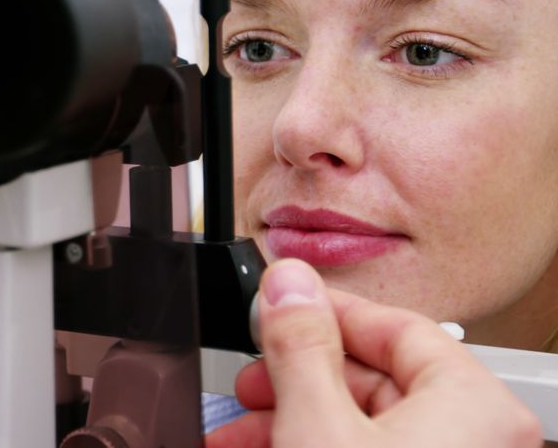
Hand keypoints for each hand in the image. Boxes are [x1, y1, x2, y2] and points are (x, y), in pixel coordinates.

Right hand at [206, 259, 541, 447]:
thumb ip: (300, 347)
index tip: (278, 308)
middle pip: (373, 381)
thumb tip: (287, 284)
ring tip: (238, 433)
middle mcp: (476, 440)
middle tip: (253, 378)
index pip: (398, 327)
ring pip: (361, 425)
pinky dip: (311, 446)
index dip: (326, 312)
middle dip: (294, 380)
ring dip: (290, 420)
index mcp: (476, 410)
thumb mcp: (318, 427)